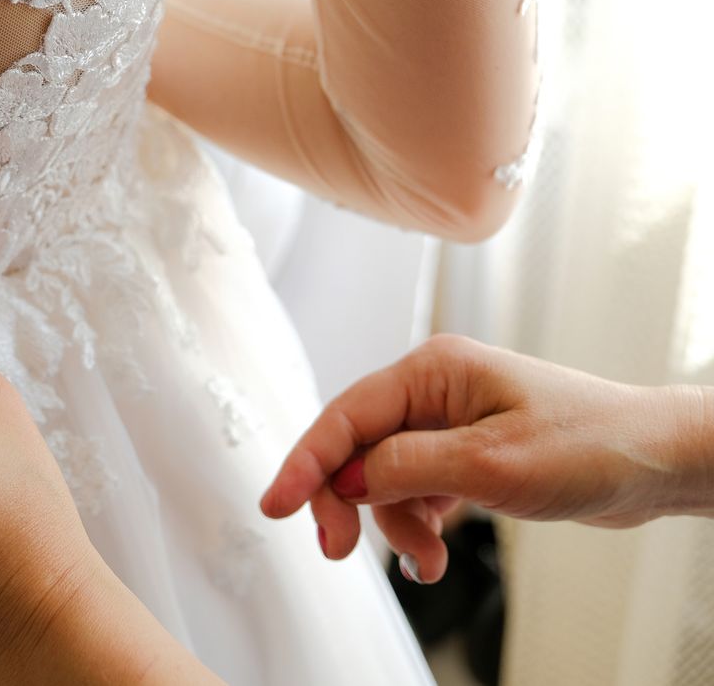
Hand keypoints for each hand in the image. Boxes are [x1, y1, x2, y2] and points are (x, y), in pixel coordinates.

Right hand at [260, 335, 713, 583]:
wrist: (656, 464)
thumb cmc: (591, 443)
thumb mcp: (491, 463)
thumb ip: (408, 467)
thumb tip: (345, 478)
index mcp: (432, 371)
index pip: (347, 416)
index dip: (306, 463)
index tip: (276, 505)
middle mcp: (431, 390)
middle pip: (356, 448)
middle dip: (347, 503)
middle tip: (338, 552)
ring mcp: (445, 422)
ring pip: (383, 479)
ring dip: (394, 525)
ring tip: (428, 561)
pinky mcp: (460, 453)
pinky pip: (413, 490)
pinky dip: (417, 526)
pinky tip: (433, 553)